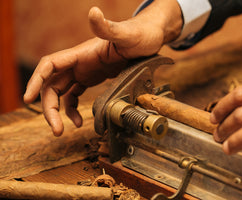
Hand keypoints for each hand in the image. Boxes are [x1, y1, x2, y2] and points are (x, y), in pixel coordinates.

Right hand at [24, 1, 181, 135]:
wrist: (150, 38)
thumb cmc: (140, 35)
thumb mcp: (126, 35)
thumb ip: (108, 28)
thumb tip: (93, 12)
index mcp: (81, 53)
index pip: (50, 65)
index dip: (36, 81)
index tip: (28, 99)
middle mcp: (78, 62)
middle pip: (52, 85)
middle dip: (49, 108)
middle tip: (56, 130)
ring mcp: (84, 70)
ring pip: (61, 92)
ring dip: (58, 112)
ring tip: (63, 130)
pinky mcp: (92, 77)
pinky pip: (74, 94)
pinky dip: (72, 109)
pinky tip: (80, 121)